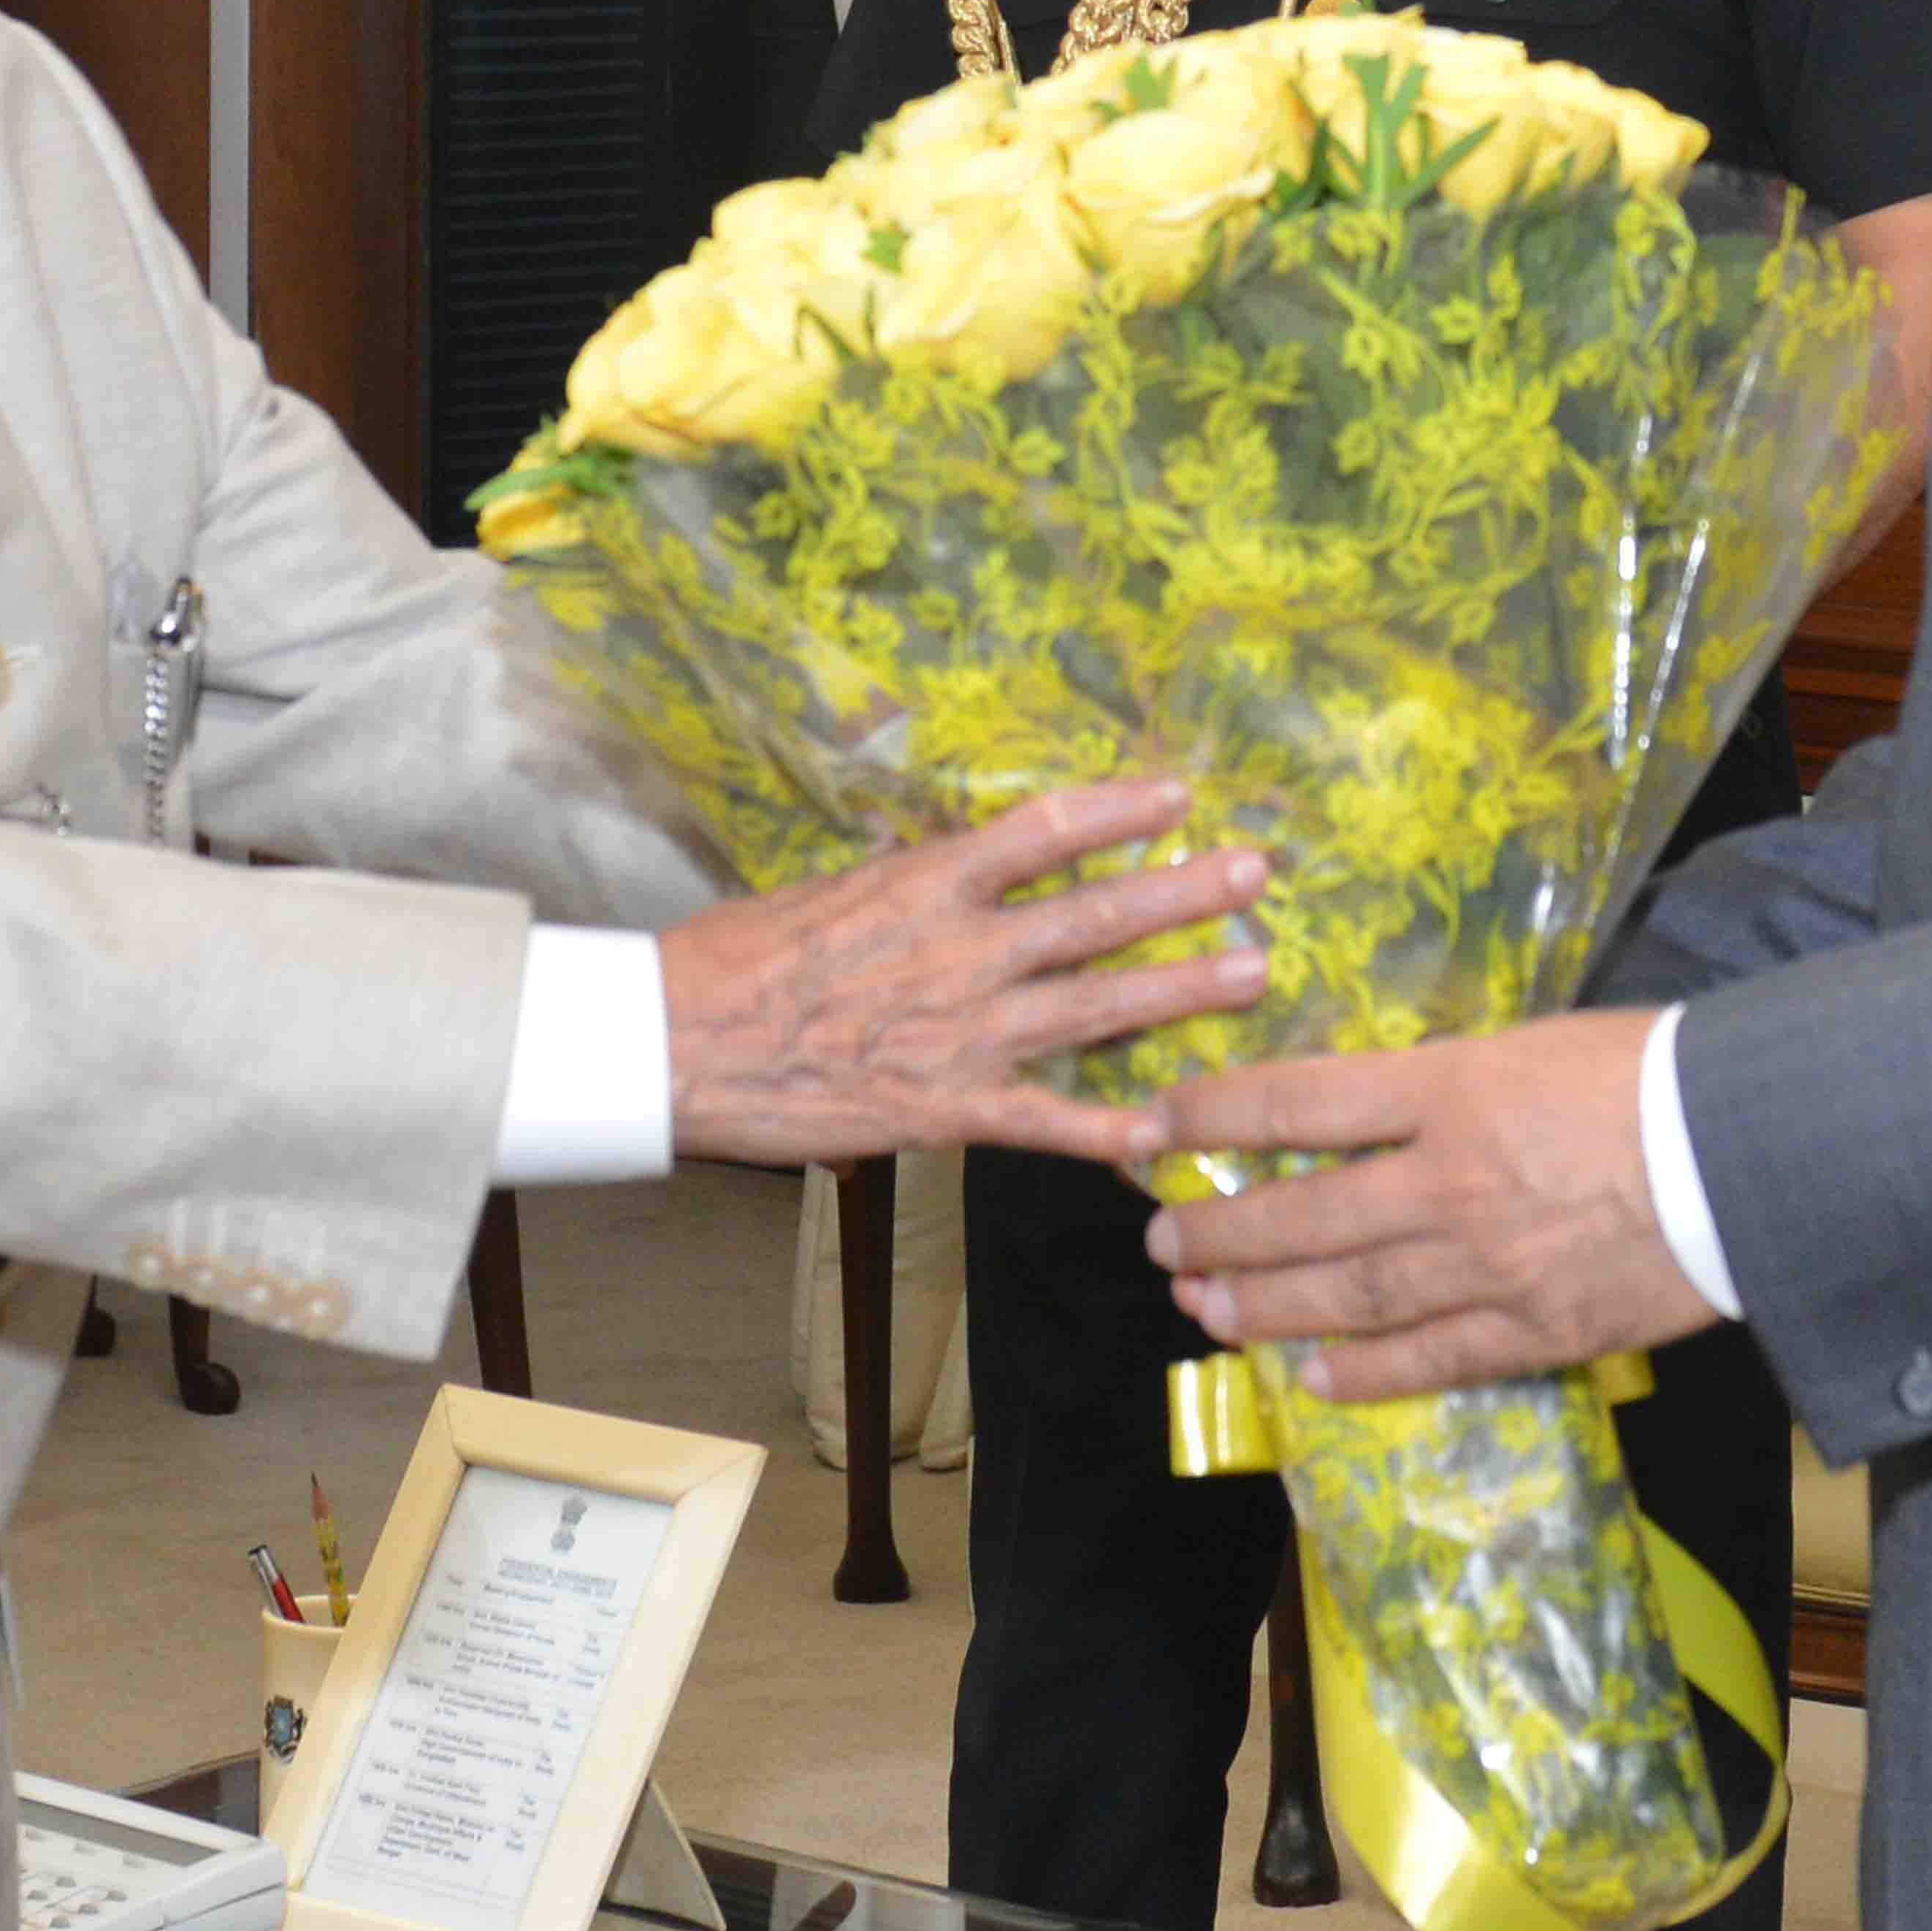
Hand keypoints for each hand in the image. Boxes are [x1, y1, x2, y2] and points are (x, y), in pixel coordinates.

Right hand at [660, 780, 1266, 1167]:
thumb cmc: (735, 961)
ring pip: (1094, 1007)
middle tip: (1256, 873)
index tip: (1178, 796)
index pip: (1046, 830)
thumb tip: (941, 857)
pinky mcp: (946, 1109)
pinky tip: (1164, 1135)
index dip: (1120, 809)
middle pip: (1095, 913)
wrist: (675, 1046)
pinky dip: (1106, 1131)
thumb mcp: (828, 891)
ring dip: (1180, 990)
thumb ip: (902, 882)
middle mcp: (959, 951)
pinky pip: (1044, 1120)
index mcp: (925, 883)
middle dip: (1183, 893)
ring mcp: (961, 1032)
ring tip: (1251, 971)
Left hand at [1144, 1013, 1712, 1400]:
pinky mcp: (1534, 1330)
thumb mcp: (1530, 1044)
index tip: (1152, 1128)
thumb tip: (1373, 1107)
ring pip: (1348, 1295)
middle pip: (1303, 1215)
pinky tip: (1313, 1378)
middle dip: (1220, 1232)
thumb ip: (1445, 1082)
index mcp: (1448, 1090)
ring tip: (1205, 1310)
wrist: (1755, 1150)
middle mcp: (1447, 1183)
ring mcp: (1487, 1265)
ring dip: (1265, 1308)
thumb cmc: (1653, 1071)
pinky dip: (1364, 1373)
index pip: (1297, 1103)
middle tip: (1158, 1241)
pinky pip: (1430, 1359)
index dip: (1212, 1118)